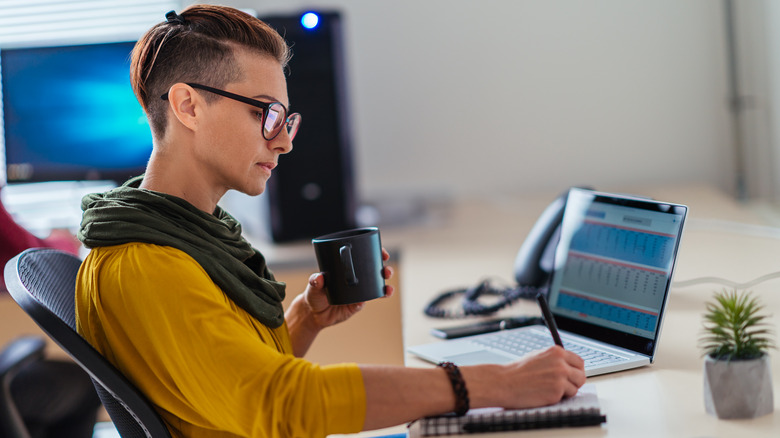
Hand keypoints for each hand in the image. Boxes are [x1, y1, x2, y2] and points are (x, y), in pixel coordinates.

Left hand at [303, 248, 394, 329]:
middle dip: (385, 269)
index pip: (364, 258)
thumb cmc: (314, 295)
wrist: (314, 314)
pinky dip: (369, 300)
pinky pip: (364, 302)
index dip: (376, 254)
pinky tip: (369, 299)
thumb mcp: (313, 286)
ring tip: (388, 288)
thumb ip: (315, 281)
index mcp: (347, 270)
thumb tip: (318, 277)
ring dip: (385, 287)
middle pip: (375, 272)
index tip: (382, 253)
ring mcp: (358, 293)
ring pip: (376, 287)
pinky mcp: (356, 306)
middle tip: (387, 270)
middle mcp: (356, 280)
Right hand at [463, 346, 585, 409]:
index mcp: (557, 352)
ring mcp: (560, 378)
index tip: (571, 375)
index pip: (579, 362)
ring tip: (549, 389)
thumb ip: (555, 359)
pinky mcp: (556, 392)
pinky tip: (544, 394)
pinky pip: (565, 397)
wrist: (504, 382)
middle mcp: (561, 364)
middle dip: (574, 382)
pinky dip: (557, 398)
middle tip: (563, 386)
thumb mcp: (539, 356)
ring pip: (575, 388)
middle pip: (581, 376)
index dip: (575, 370)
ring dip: (566, 391)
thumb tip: (569, 365)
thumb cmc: (518, 371)